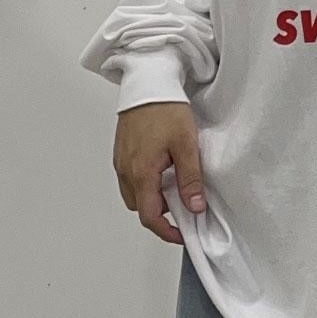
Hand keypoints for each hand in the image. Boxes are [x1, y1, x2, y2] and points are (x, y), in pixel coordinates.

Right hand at [112, 101, 206, 243]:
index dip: (167, 232)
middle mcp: (126, 170)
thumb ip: (190, 180)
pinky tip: (163, 170)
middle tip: (184, 206)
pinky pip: (130, 178)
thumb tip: (195, 207)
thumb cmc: (165, 109)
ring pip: (134, 194)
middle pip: (140, 207)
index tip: (183, 234)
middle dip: (160, 214)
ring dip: (152, 197)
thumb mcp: (186, 146)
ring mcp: (121, 161)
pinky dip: (146, 183)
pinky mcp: (121, 152)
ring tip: (175, 185)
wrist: (147, 83)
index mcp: (141, 173)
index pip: (149, 216)